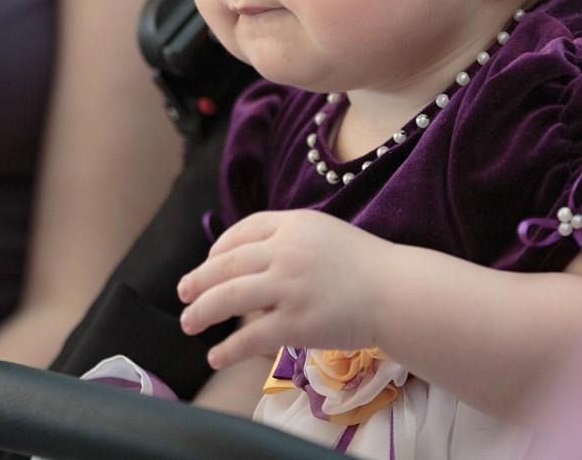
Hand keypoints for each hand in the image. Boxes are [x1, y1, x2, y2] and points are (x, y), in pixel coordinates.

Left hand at [176, 210, 392, 369]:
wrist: (398, 291)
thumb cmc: (367, 265)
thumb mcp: (324, 234)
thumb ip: (291, 240)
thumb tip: (253, 256)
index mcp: (293, 225)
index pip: (243, 232)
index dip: (218, 249)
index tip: (208, 263)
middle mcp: (286, 251)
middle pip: (227, 264)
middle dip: (198, 281)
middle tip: (182, 294)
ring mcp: (289, 287)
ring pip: (229, 297)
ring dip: (202, 311)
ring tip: (189, 323)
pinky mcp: (296, 322)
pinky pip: (250, 337)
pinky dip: (227, 348)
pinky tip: (215, 355)